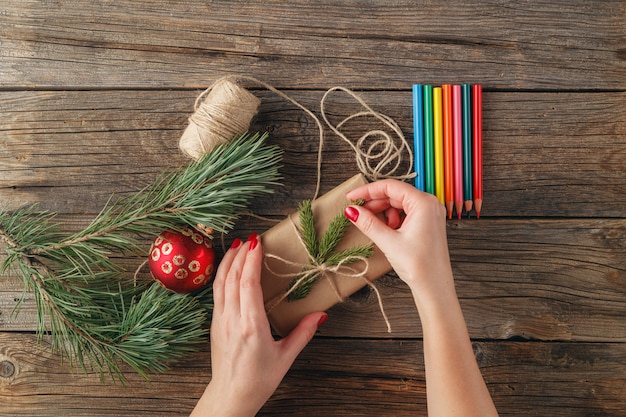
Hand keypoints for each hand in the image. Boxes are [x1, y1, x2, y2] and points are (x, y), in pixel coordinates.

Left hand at [191, 233, 326, 416]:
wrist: (230, 397)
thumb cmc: (258, 380)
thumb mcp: (286, 357)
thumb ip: (303, 333)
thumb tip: (320, 314)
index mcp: (252, 325)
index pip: (248, 283)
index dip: (251, 260)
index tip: (257, 242)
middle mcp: (233, 319)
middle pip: (233, 277)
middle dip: (241, 254)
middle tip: (251, 238)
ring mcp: (221, 320)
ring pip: (221, 282)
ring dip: (228, 261)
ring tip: (236, 245)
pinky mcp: (216, 324)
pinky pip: (216, 292)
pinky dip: (221, 275)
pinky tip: (227, 268)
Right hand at [346, 180, 498, 416]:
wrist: (439, 297)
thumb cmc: (422, 272)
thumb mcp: (390, 243)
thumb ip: (368, 222)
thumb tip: (349, 209)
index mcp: (426, 204)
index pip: (391, 185)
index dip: (366, 189)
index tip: (346, 197)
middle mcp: (431, 208)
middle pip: (393, 195)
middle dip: (373, 204)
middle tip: (353, 216)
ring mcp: (429, 220)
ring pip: (396, 208)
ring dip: (380, 216)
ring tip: (369, 232)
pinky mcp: (424, 232)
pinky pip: (401, 220)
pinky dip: (388, 225)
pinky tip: (380, 239)